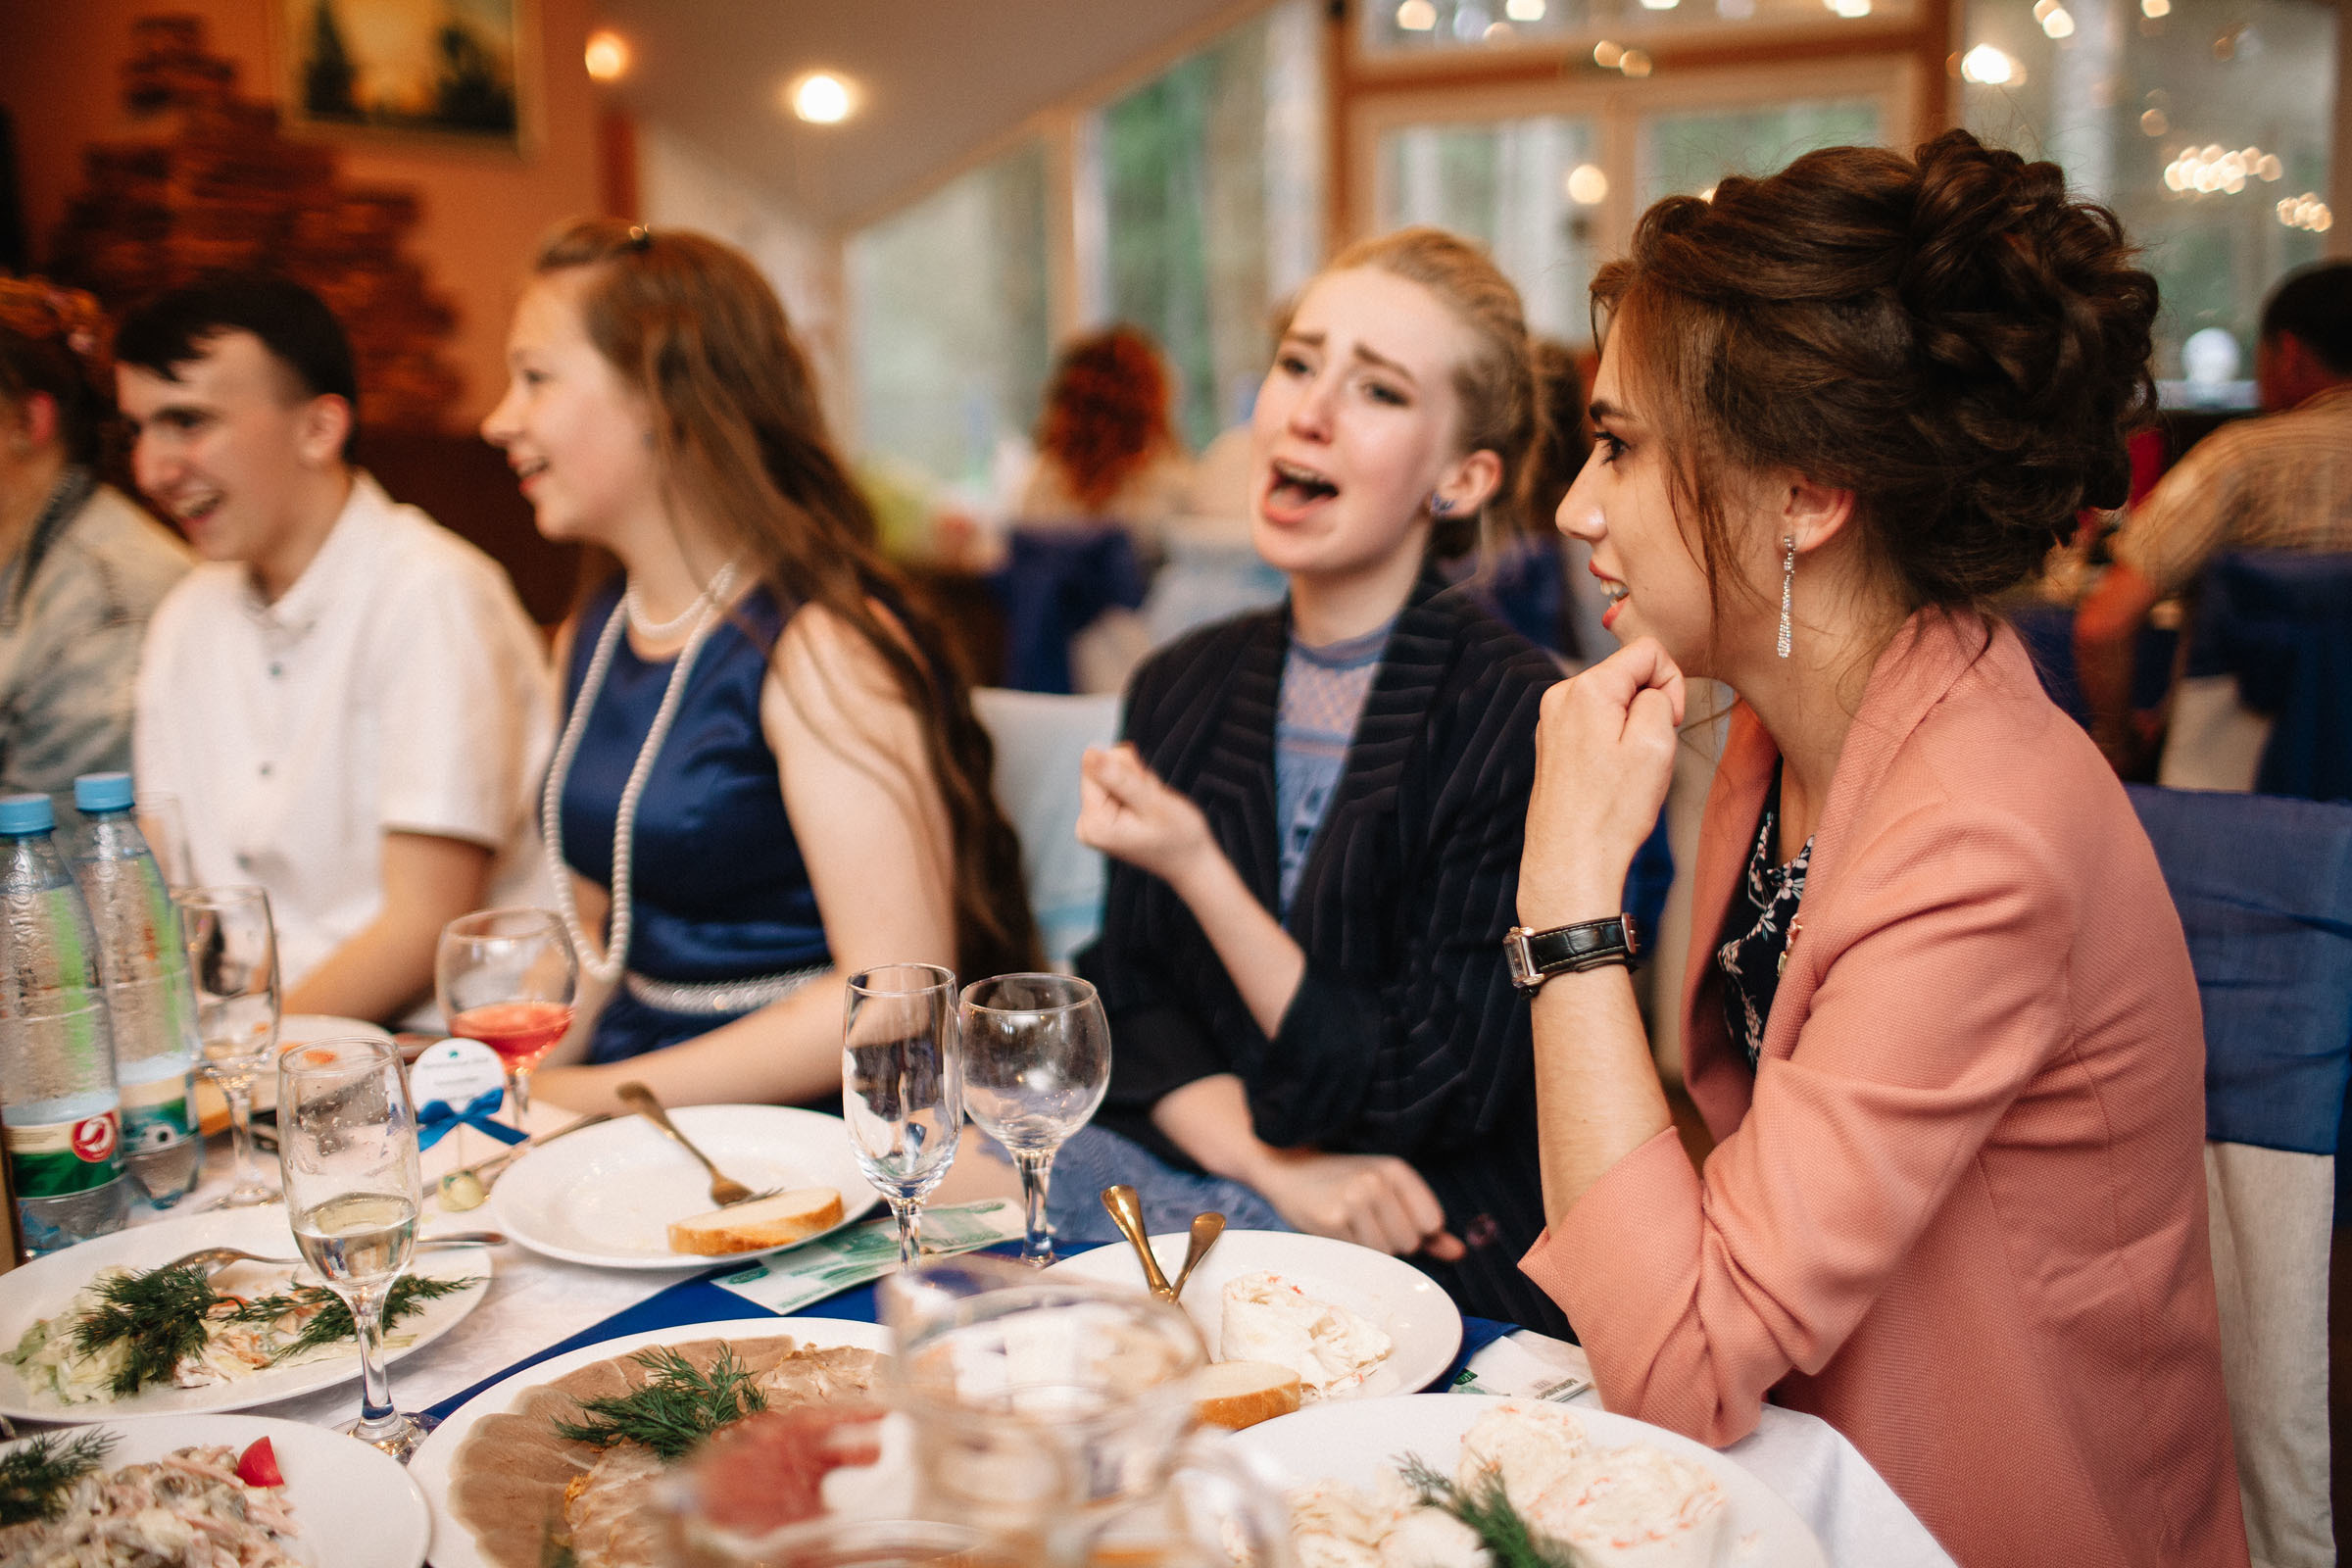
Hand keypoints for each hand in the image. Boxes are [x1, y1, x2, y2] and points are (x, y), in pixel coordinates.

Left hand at [1076, 743, 1218, 888]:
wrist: (1192, 863)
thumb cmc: (1179, 837)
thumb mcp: (1154, 803)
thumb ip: (1120, 778)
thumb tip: (1089, 752)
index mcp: (1094, 824)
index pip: (1094, 769)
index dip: (1126, 770)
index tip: (1146, 791)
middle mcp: (1086, 825)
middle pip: (1101, 771)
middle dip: (1133, 777)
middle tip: (1153, 800)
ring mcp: (1093, 823)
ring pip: (1112, 775)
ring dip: (1138, 783)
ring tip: (1153, 807)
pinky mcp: (1102, 818)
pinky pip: (1116, 785)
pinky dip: (1137, 789)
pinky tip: (1149, 808)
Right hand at [1250, 1147, 1463, 1260]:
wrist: (1287, 1167)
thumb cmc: (1342, 1182)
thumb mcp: (1386, 1191)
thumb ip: (1424, 1223)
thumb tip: (1459, 1253)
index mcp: (1396, 1169)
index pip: (1432, 1222)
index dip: (1414, 1230)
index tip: (1391, 1217)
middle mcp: (1377, 1180)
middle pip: (1408, 1242)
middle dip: (1389, 1241)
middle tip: (1362, 1219)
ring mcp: (1353, 1198)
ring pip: (1384, 1253)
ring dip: (1367, 1247)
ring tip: (1347, 1223)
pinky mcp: (1331, 1219)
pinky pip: (1358, 1255)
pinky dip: (1347, 1249)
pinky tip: (1333, 1228)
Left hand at [1519, 638, 1684, 928]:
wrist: (1571, 862)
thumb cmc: (1613, 810)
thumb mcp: (1655, 743)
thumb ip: (1660, 696)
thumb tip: (1651, 689)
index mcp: (1586, 688)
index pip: (1648, 651)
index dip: (1672, 683)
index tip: (1670, 724)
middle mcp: (1560, 697)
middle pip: (1628, 676)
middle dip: (1649, 707)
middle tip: (1646, 755)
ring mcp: (1551, 722)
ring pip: (1613, 704)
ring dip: (1631, 729)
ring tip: (1626, 772)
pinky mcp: (1551, 746)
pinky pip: (1595, 727)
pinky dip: (1611, 746)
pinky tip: (1609, 781)